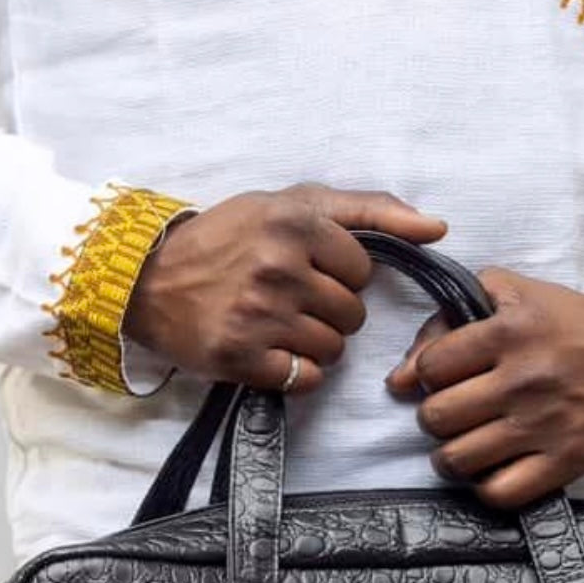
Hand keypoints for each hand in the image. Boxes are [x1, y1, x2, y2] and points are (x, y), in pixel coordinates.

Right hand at [125, 183, 447, 392]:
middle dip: (329, 311)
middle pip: (352, 314)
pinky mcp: (240, 356)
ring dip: (315, 344)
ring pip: (333, 348)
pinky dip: (296, 372)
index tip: (308, 270)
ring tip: (279, 326)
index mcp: (294, 223)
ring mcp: (258, 315)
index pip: (363, 270)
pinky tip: (271, 353)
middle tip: (290, 301)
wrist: (145, 278)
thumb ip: (368, 210)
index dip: (341, 275)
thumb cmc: (225, 237)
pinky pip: (305, 378)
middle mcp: (277, 267)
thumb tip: (438, 228)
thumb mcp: (289, 203)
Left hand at [383, 270, 583, 509]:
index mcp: (508, 331)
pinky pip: (500, 492)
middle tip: (455, 413)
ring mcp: (543, 425)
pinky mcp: (566, 461)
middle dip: (436, 416)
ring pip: (458, 458)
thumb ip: (450, 320)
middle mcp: (522, 379)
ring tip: (467, 445)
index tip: (448, 376)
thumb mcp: (517, 295)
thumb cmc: (579, 322)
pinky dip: (486, 487)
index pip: (430, 367)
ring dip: (452, 455)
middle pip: (436, 416)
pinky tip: (494, 469)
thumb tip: (399, 377)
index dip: (430, 373)